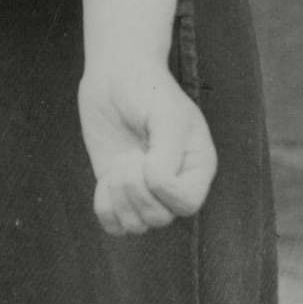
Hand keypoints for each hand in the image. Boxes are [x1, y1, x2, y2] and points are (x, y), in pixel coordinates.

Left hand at [78, 60, 215, 235]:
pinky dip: (105, 209)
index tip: (145, 155)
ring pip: (137, 226)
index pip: (187, 205)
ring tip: (117, 167)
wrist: (116, 76)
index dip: (160, 188)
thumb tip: (158, 183)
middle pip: (159, 219)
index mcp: (198, 168)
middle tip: (127, 158)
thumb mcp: (165, 115)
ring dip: (118, 199)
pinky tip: (105, 181)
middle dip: (134, 190)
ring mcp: (146, 189)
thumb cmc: (146, 90)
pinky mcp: (119, 188)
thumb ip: (168, 151)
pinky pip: (114, 224)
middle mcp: (176, 184)